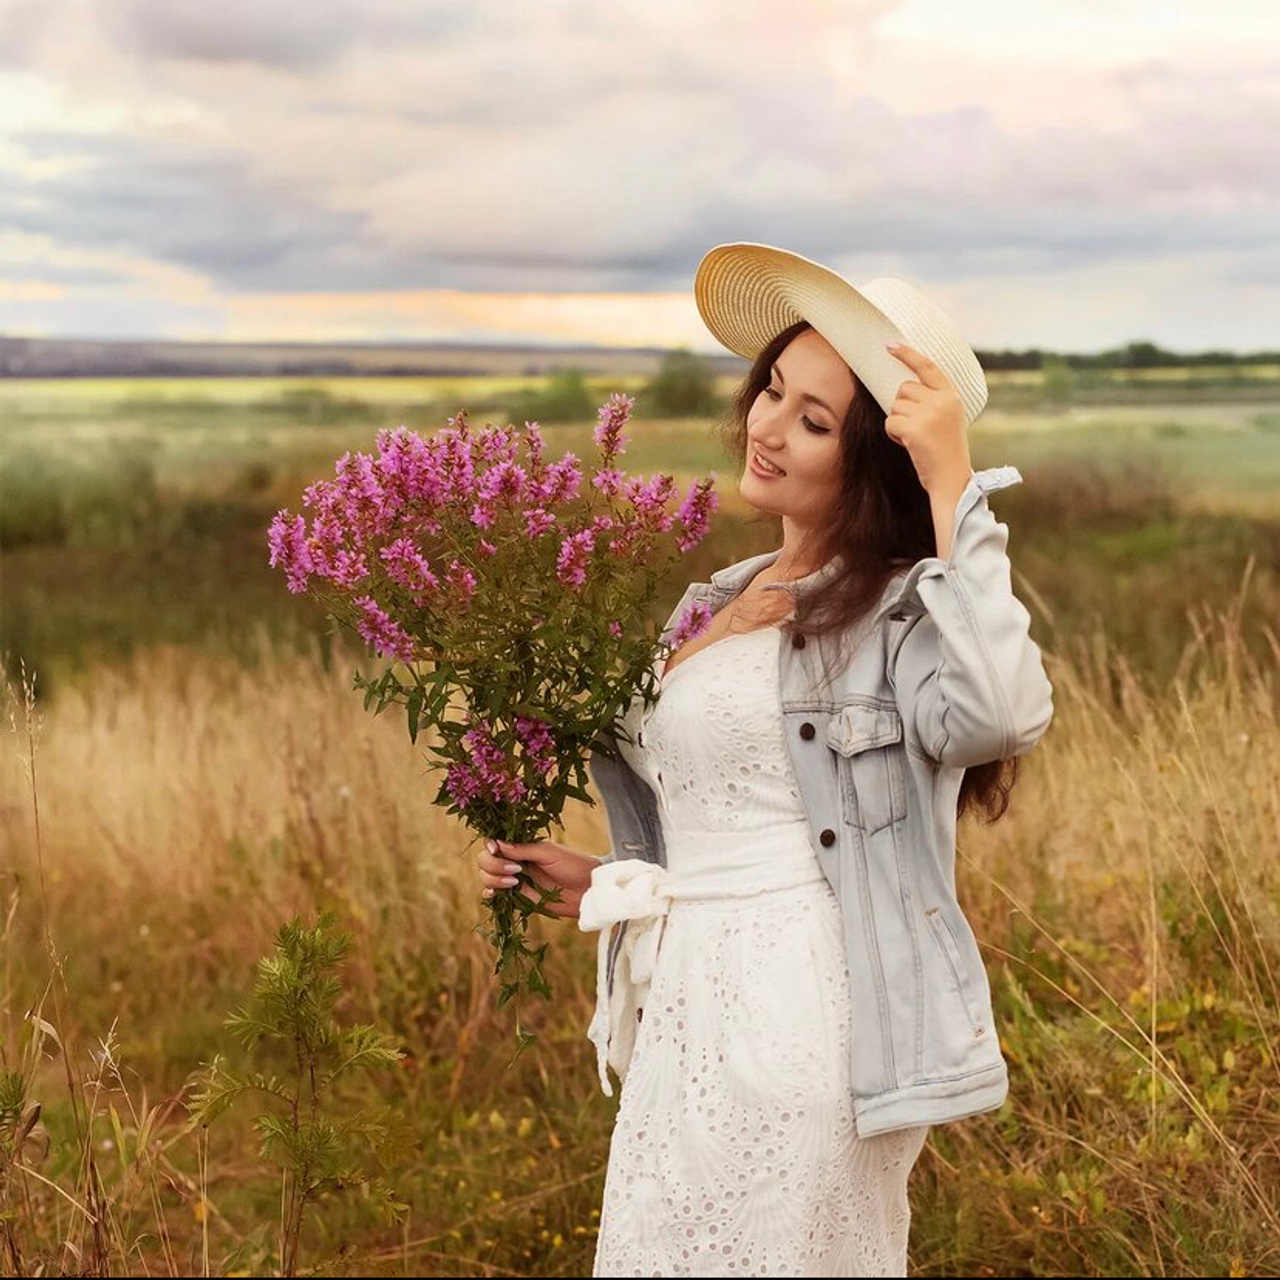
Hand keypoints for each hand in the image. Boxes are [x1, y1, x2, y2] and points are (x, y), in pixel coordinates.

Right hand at [476, 838, 597, 919]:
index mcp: (521, 846)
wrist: (587, 890)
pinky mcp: (517, 898)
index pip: (493, 843)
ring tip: (515, 882)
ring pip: (486, 877)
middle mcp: (514, 861)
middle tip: (516, 869)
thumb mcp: (548, 852)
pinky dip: (489, 894)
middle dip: (493, 865)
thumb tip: (496, 844)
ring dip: (493, 879)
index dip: (489, 846)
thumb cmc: (572, 865)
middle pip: (485, 861)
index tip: (494, 849)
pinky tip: (496, 894)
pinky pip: (495, 896)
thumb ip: (522, 849)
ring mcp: (514, 880)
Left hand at [883, 342, 973, 496]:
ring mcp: (929, 414)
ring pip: (895, 406)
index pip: (927, 367)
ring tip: (914, 438)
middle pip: (904, 389)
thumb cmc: (946, 452)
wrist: (952, 480)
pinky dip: (893, 434)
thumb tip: (905, 388)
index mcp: (952, 396)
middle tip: (915, 427)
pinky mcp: (915, 429)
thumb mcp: (948, 419)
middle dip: (902, 407)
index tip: (891, 345)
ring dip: (898, 422)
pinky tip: (907, 444)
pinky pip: (890, 422)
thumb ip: (934, 401)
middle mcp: (942, 401)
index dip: (908, 354)